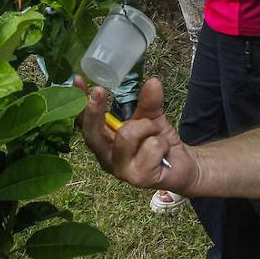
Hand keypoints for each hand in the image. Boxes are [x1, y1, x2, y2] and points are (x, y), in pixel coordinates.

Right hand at [73, 76, 198, 193]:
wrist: (182, 166)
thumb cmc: (158, 141)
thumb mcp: (151, 117)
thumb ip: (149, 101)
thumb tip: (153, 82)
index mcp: (105, 142)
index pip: (85, 122)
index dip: (79, 102)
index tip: (77, 80)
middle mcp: (107, 157)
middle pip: (93, 134)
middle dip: (95, 111)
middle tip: (99, 90)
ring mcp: (121, 170)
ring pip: (126, 135)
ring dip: (147, 127)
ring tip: (156, 133)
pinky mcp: (139, 179)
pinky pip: (150, 148)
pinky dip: (161, 142)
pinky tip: (164, 151)